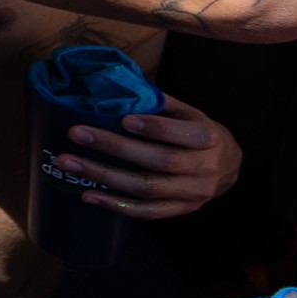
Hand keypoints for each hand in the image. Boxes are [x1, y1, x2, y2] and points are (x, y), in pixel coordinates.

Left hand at [52, 90, 242, 219]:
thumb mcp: (187, 112)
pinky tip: (88, 195)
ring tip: (69, 162)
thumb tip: (115, 85)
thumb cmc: (196, 131)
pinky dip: (115, 205)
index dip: (156, 129)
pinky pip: (147, 212)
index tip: (124, 120)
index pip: (185, 134)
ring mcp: (193, 193)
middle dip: (115, 147)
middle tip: (76, 133)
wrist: (227, 165)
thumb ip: (158, 102)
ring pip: (147, 188)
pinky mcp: (181, 209)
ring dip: (104, 176)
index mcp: (208, 137)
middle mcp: (204, 168)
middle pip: (159, 161)